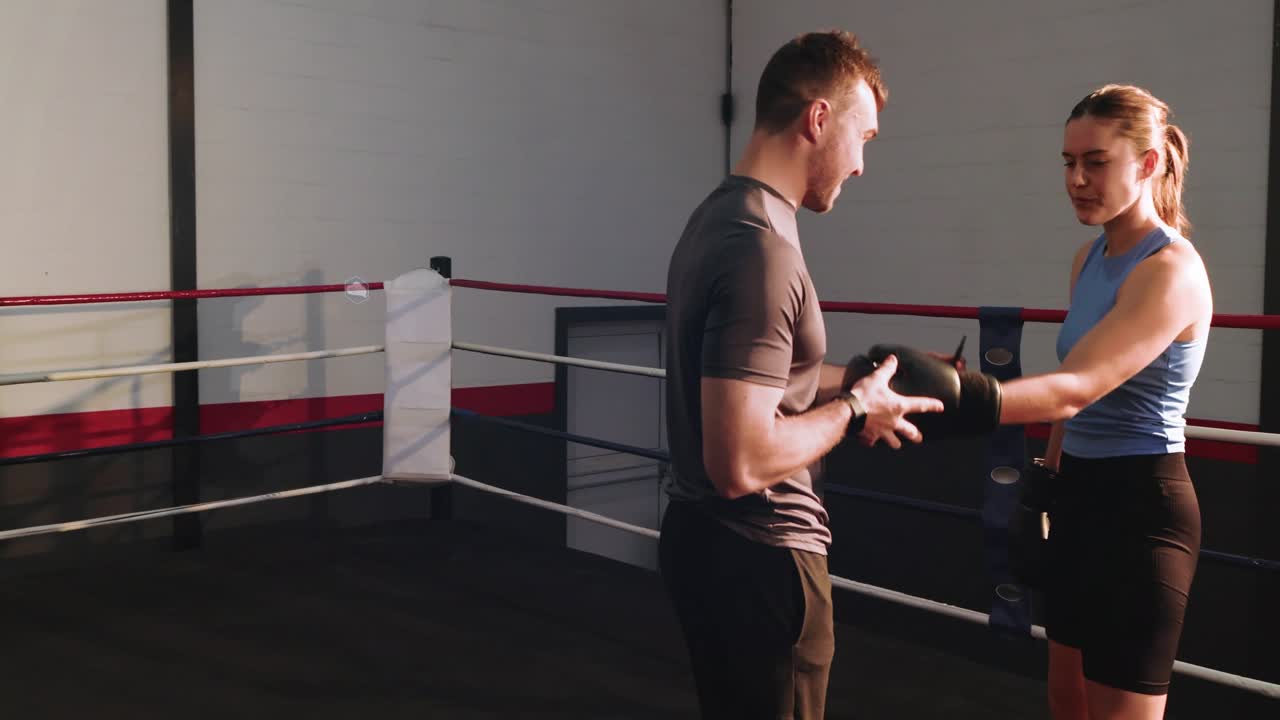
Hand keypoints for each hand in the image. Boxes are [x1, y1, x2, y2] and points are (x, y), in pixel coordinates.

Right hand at [865, 344, 1001, 436]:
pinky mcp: (871, 436)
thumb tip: (892, 359)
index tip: (940, 407)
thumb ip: (886, 369)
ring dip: (896, 442)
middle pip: (909, 431)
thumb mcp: (876, 378)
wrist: (849, 411)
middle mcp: (894, 421)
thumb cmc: (864, 396)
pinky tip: (871, 440)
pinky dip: (872, 441)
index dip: (932, 405)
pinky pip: (873, 441)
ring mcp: (883, 431)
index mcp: (898, 406)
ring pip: (894, 441)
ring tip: (897, 444)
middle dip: (915, 435)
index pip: (920, 405)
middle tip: (919, 438)